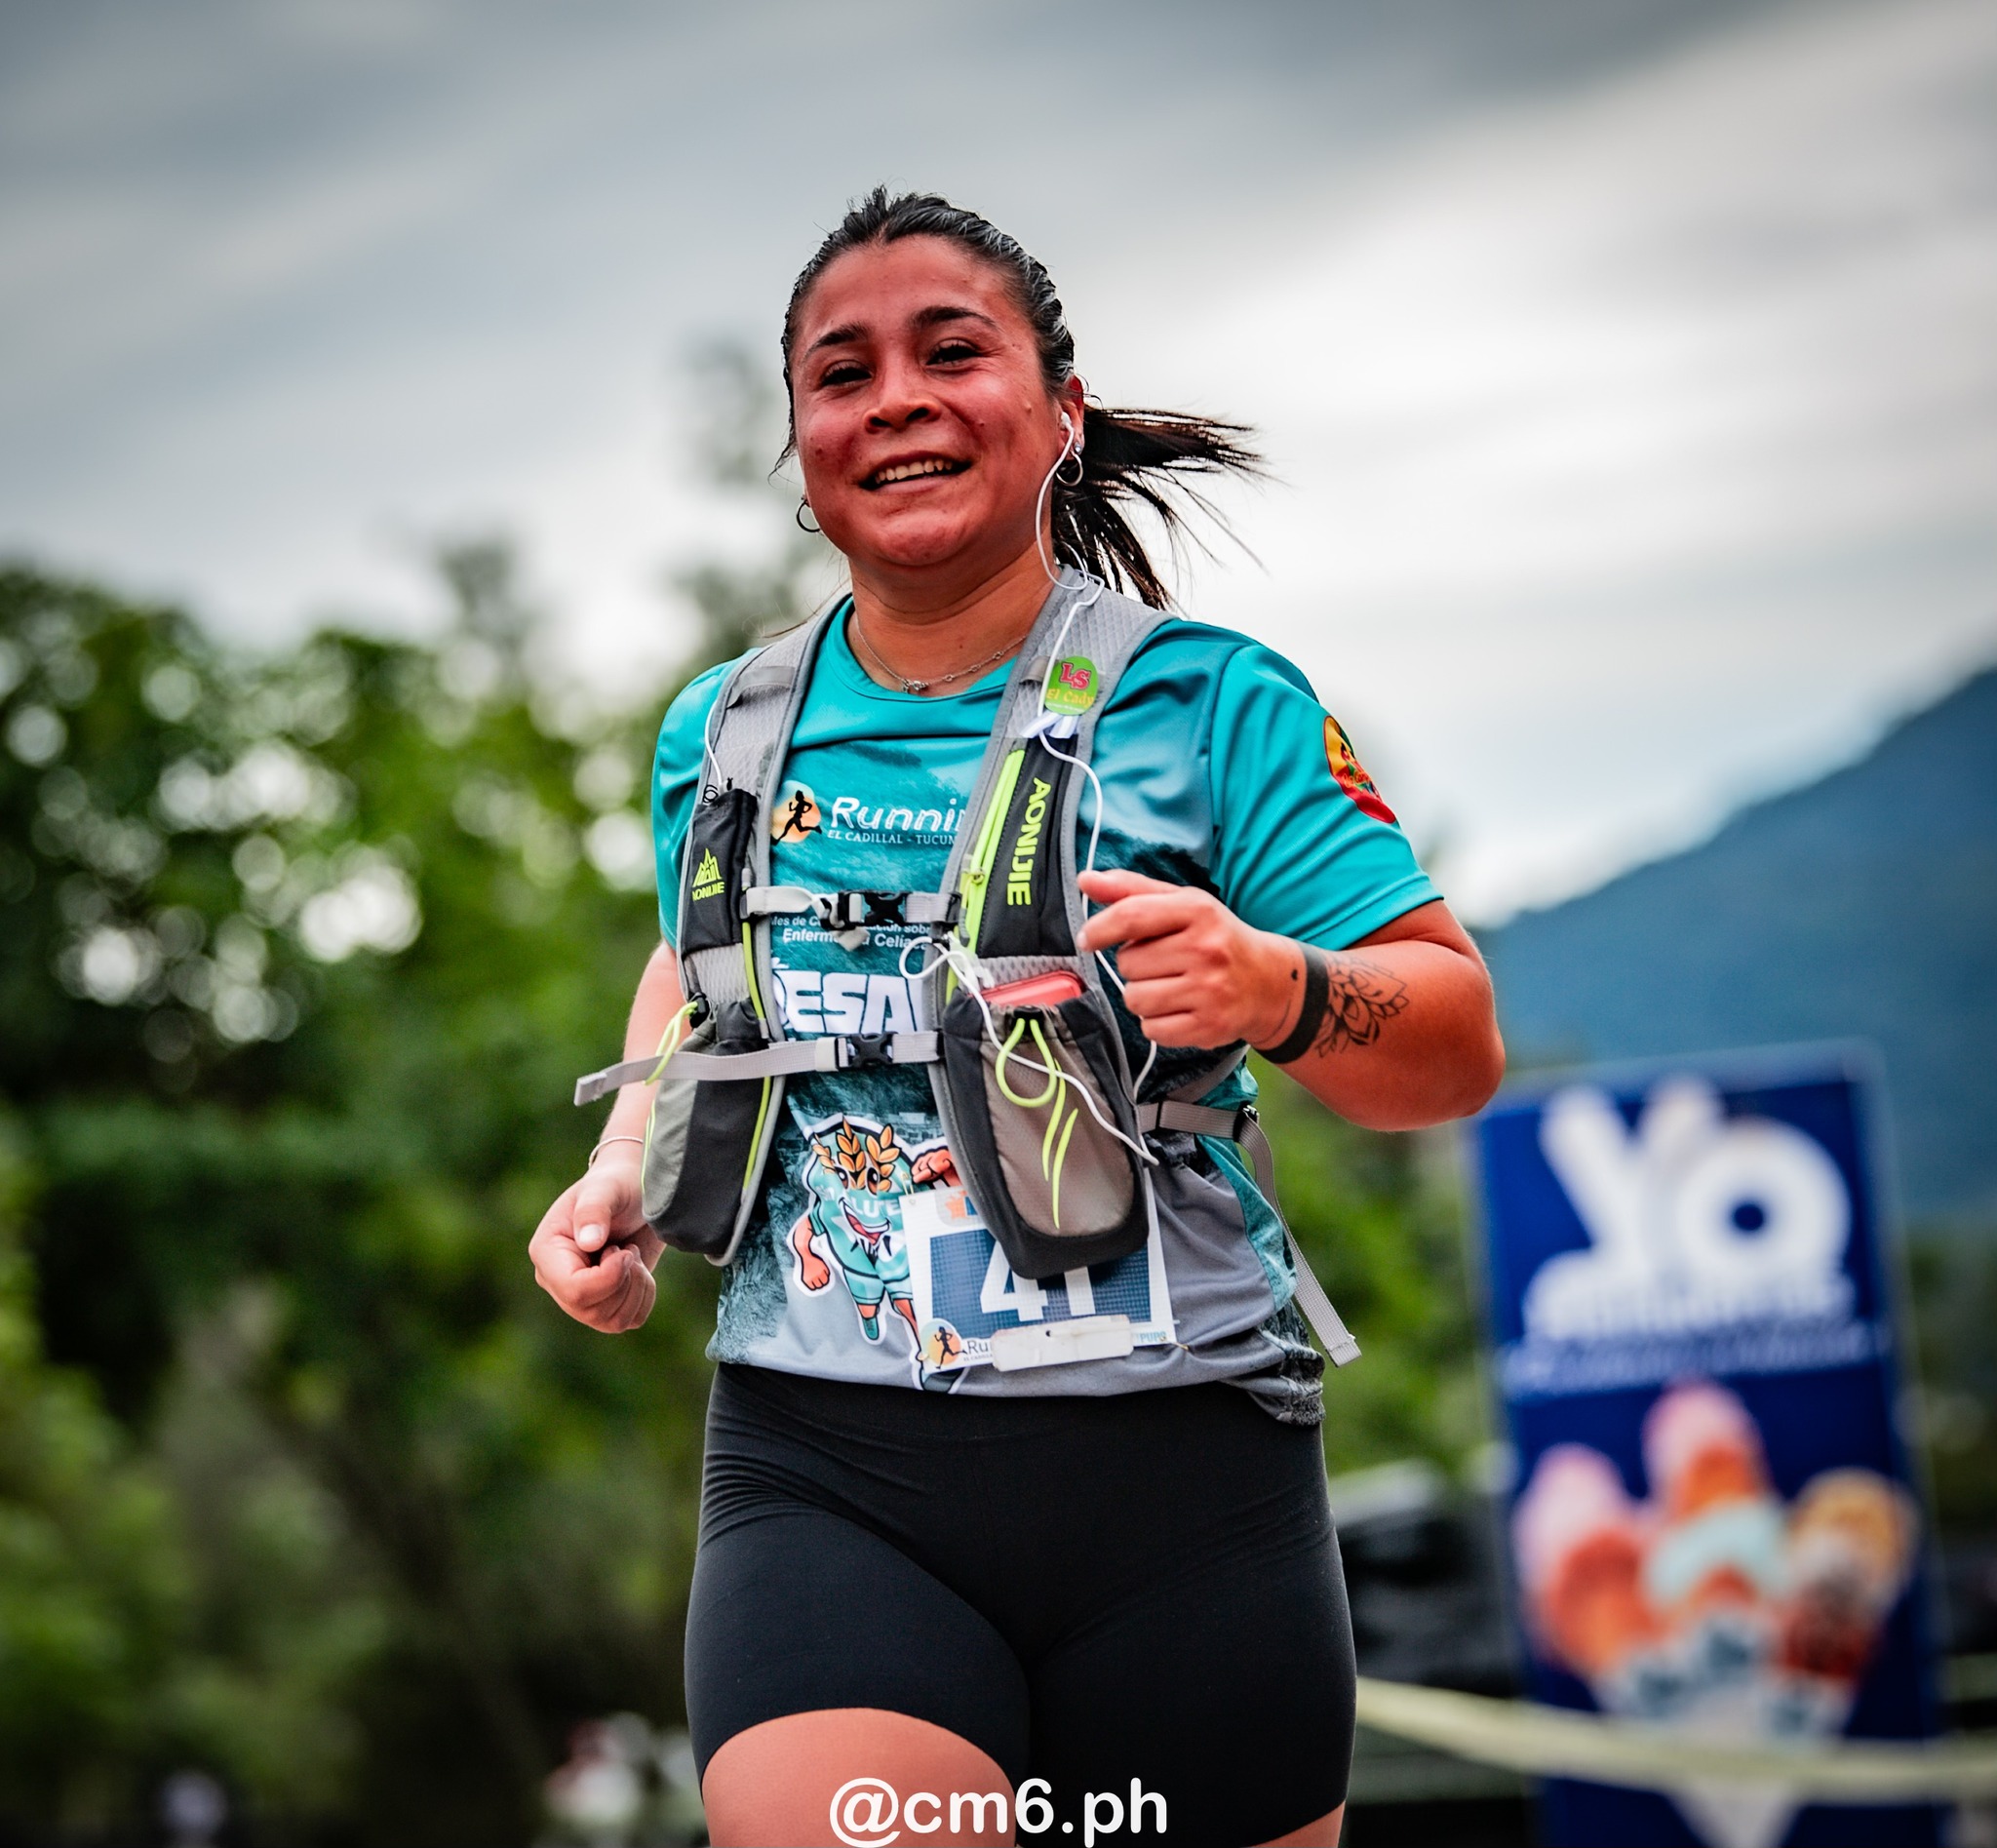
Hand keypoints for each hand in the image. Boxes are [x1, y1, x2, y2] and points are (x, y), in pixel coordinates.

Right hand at [529, 1149, 663, 1332]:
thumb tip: (589, 1243)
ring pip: (613, 1322)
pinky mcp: (606, 1305)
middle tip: (628, 1248)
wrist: (636, 1193)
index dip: (609, 1278)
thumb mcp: (607, 1188)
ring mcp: (581, 1297)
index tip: (626, 1250)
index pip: (574, 1290)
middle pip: (593, 1311)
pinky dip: (645, 1296)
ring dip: (636, 1288)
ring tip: (631, 1255)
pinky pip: (631, 1320)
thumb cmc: (617, 1184)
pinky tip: (639, 1269)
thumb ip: (595, 1210)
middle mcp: (558, 1280)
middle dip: (624, 1282)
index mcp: (547, 1252)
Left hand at [1075, 868, 1299, 1048]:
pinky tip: (1179, 1008)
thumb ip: (1132, 891)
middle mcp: (1206, 949)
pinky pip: (1152, 1029)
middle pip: (1128, 963)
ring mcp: (1210, 991)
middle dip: (1136, 965)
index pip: (1132, 916)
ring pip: (1135, 999)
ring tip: (1171, 986)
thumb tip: (1085, 880)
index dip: (1100, 928)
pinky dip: (1156, 1022)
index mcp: (1198, 911)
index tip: (1087, 939)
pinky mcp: (1209, 1026)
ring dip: (1143, 995)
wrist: (1267, 982)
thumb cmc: (1214, 938)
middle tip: (1165, 962)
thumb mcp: (1182, 905)